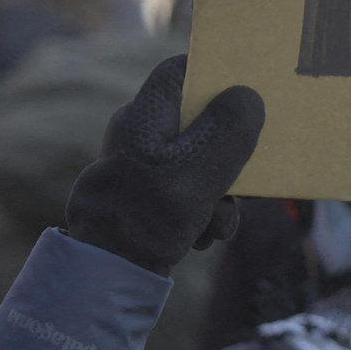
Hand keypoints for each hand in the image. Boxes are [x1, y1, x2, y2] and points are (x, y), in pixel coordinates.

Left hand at [65, 55, 265, 276]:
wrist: (103, 278)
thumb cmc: (146, 219)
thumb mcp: (198, 172)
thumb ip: (229, 130)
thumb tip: (247, 95)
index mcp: (144, 115)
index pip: (179, 71)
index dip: (215, 73)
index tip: (247, 88)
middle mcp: (142, 134)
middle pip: (201, 121)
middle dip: (229, 153)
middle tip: (246, 174)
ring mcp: (144, 166)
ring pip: (202, 160)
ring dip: (222, 192)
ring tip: (217, 223)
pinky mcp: (148, 196)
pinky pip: (191, 190)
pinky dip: (206, 212)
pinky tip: (203, 237)